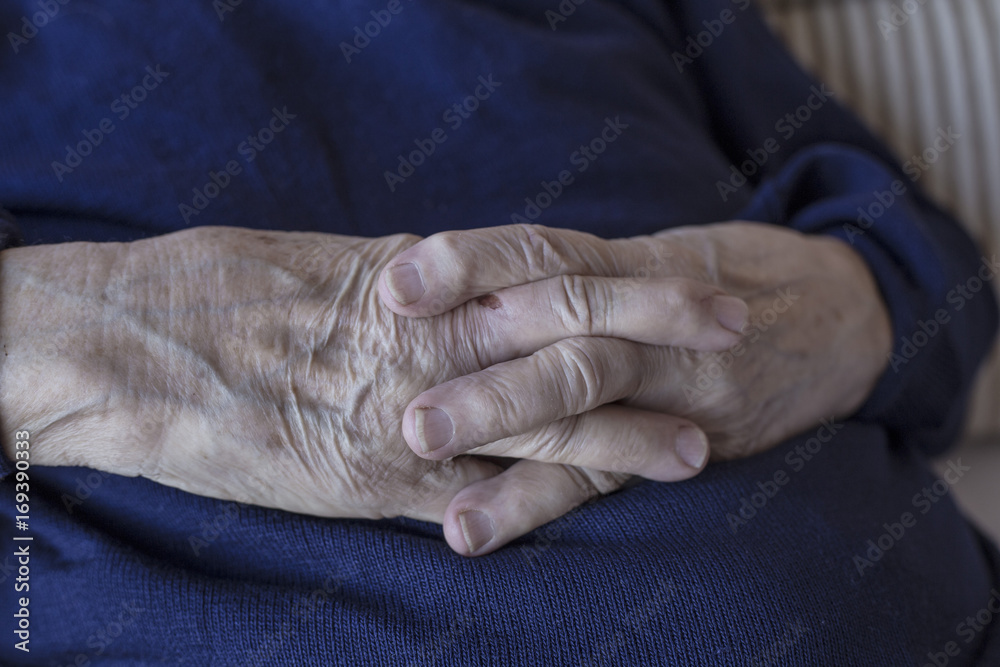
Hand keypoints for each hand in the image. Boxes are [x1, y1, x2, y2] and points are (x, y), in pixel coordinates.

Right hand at [0, 226, 738, 545]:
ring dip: (621, 436)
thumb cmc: (221, 291)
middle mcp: (429, 341)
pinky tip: (596, 519)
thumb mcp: (324, 266)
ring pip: (539, 420)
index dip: (627, 276)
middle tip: (735, 328)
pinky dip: (535, 507)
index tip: (692, 279)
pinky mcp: (375, 481)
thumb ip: (401, 283)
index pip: (547, 270)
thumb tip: (447, 281)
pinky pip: (472, 497)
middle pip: (567, 328)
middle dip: (656, 328)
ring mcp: (409, 413)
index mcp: (420, 279)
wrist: (138, 344)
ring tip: (696, 451)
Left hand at [380, 222, 891, 550]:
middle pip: (560, 325)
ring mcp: (673, 375)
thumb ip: (571, 274)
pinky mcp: (688, 434)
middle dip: (482, 359)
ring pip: (584, 389)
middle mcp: (651, 314)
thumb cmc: (727, 278)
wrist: (842, 312)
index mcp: (631, 262)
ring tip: (423, 448)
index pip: (544, 253)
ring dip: (502, 421)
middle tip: (404, 396)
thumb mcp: (659, 254)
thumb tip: (458, 285)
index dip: (472, 261)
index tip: (396, 281)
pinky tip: (473, 525)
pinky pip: (607, 469)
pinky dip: (536, 498)